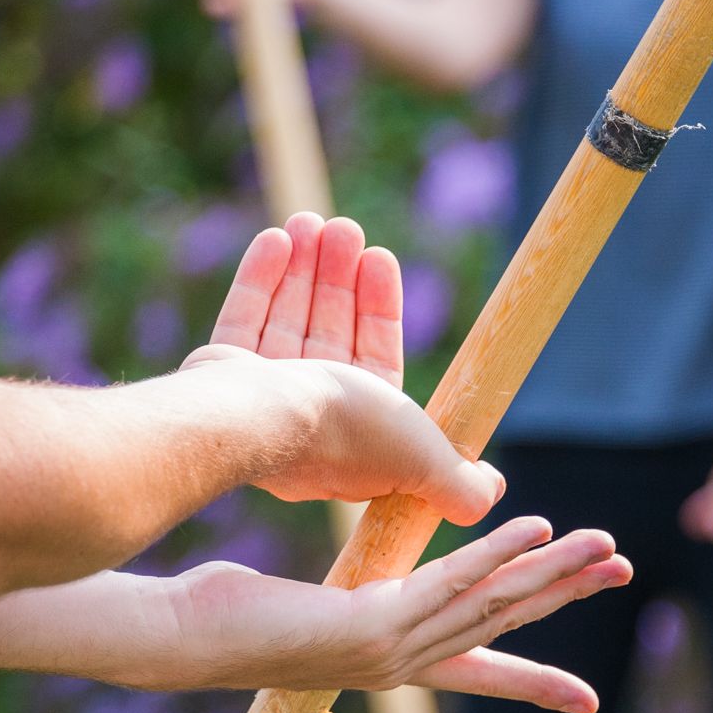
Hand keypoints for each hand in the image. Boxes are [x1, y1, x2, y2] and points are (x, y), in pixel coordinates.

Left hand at [158, 516, 631, 711]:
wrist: (177, 640)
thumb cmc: (225, 615)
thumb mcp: (308, 603)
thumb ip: (353, 597)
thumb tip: (370, 585)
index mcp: (392, 661)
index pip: (479, 671)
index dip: (535, 681)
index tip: (586, 704)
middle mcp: (401, 664)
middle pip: (504, 624)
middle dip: (568, 596)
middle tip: (623, 571)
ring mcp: (389, 652)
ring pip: (492, 604)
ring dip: (554, 572)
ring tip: (607, 546)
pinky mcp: (371, 629)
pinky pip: (450, 585)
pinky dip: (498, 556)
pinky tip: (536, 528)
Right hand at [183, 213, 502, 523]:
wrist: (257, 423)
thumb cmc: (344, 432)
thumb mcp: (424, 457)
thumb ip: (458, 480)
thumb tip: (493, 491)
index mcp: (355, 435)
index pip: (374, 360)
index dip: (379, 310)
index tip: (381, 258)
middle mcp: (307, 419)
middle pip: (329, 335)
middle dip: (340, 280)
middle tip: (346, 228)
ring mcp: (260, 397)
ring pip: (287, 322)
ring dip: (303, 269)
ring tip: (312, 221)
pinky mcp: (220, 376)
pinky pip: (243, 321)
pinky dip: (261, 280)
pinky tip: (276, 239)